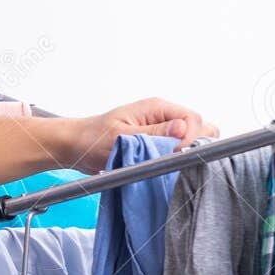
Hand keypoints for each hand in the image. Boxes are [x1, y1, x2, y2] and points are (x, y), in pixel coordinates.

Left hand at [61, 97, 218, 173]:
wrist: (75, 146)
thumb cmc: (92, 138)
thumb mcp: (122, 136)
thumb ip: (154, 133)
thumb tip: (182, 130)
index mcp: (157, 108)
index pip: (193, 119)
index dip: (191, 138)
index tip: (177, 153)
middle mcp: (163, 117)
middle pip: (199, 128)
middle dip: (194, 145)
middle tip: (173, 159)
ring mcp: (162, 130)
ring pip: (192, 140)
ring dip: (184, 153)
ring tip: (166, 163)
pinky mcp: (158, 143)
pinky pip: (178, 150)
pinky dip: (175, 159)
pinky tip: (162, 166)